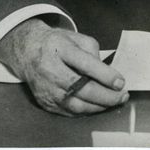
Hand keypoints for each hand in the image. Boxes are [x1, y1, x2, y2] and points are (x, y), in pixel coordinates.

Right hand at [0, 18, 128, 115]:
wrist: (27, 51)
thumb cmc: (57, 43)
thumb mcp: (76, 37)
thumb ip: (93, 52)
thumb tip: (106, 72)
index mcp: (59, 49)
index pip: (85, 64)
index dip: (105, 75)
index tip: (120, 82)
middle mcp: (50, 70)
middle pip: (81, 88)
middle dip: (105, 96)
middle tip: (122, 96)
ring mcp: (46, 88)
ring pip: (75, 105)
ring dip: (98, 107)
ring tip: (114, 102)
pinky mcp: (44, 102)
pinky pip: (68, 112)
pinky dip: (86, 111)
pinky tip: (97, 106)